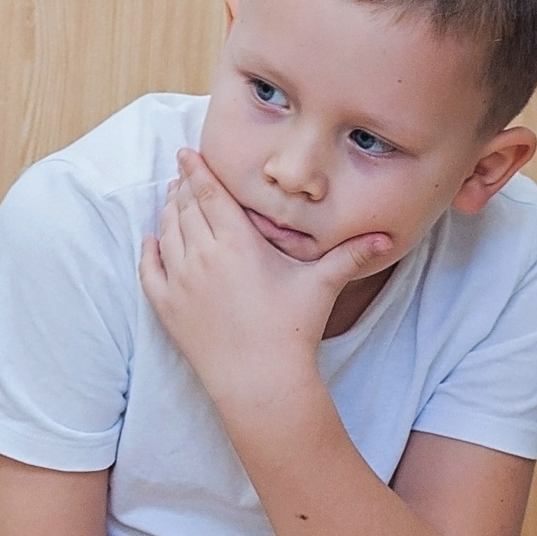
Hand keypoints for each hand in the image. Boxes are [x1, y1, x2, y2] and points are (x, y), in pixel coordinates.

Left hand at [138, 149, 392, 400]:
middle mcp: (202, 256)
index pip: (210, 194)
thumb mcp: (321, 285)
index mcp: (236, 243)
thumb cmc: (291, 331)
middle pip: (186, 209)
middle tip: (183, 173)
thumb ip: (350, 256)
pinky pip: (149, 269)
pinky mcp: (166, 307)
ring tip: (172, 199)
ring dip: (168, 212)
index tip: (188, 154)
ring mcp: (180, 281)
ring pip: (167, 233)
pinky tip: (151, 240)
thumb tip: (387, 238)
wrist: (259, 381)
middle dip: (184, 187)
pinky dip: (149, 250)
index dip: (197, 170)